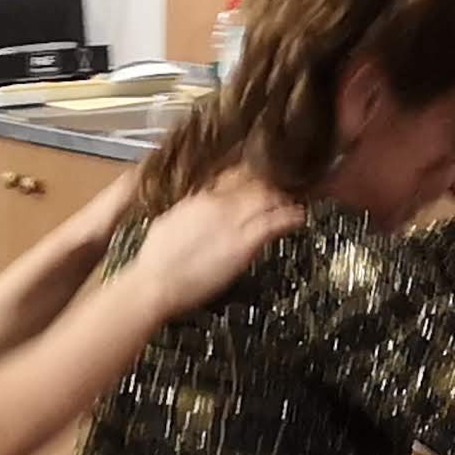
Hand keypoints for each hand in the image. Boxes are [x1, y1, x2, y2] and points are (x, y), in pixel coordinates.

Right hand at [125, 167, 303, 317]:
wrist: (155, 282)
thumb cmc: (156, 259)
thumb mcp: (170, 221)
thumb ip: (190, 210)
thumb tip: (198, 205)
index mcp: (200, 196)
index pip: (235, 174)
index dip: (253, 172)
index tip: (263, 172)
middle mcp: (219, 203)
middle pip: (257, 183)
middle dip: (275, 183)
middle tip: (289, 184)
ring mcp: (233, 222)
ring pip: (269, 199)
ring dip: (285, 198)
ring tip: (297, 199)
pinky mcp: (244, 243)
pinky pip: (274, 223)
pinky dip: (290, 217)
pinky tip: (299, 217)